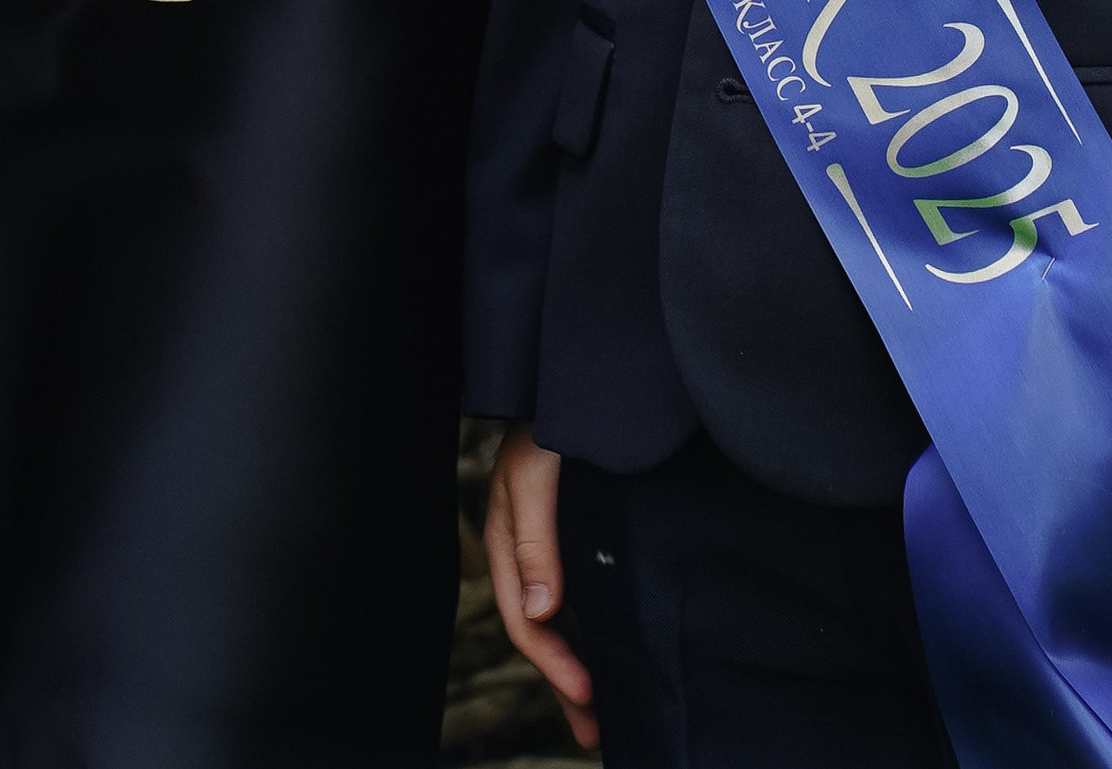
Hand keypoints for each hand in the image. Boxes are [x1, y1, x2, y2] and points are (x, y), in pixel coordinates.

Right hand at [483, 424, 598, 753]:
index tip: (590, 693)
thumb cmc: (545, 422)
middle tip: (595, 732)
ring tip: (600, 710)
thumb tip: (543, 612)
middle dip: (565, 685)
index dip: (556, 664)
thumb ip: (536, 540)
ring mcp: (546, 549)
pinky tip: (604, 648)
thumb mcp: (535, 477)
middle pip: (542, 634)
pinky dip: (586, 630)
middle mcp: (524, 555)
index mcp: (507, 546)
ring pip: (559, 622)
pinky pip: (575, 598)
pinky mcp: (570, 538)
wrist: (563, 379)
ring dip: (577, 664)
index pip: (527, 622)